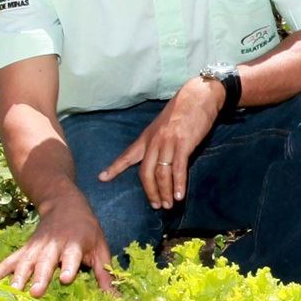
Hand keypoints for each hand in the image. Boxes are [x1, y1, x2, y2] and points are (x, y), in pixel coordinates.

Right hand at [0, 193, 114, 295]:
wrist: (64, 203)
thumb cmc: (87, 229)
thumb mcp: (100, 247)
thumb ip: (106, 272)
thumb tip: (118, 297)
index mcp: (74, 244)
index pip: (71, 256)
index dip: (69, 266)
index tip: (66, 278)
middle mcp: (53, 245)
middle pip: (45, 262)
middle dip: (40, 276)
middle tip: (35, 293)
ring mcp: (36, 247)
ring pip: (25, 262)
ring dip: (18, 277)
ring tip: (12, 294)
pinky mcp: (24, 249)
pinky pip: (10, 261)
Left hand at [99, 76, 224, 208]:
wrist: (199, 95)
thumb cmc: (183, 111)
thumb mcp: (163, 125)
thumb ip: (157, 141)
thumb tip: (157, 159)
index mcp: (147, 137)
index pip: (128, 155)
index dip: (115, 167)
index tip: (102, 178)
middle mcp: (154, 141)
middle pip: (145, 172)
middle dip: (150, 192)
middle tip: (156, 206)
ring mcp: (168, 142)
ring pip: (161, 174)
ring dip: (165, 192)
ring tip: (169, 204)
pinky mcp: (183, 143)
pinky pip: (178, 168)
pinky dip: (178, 184)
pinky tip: (180, 195)